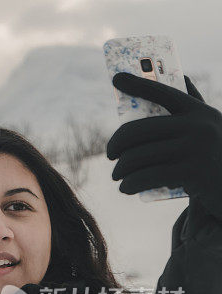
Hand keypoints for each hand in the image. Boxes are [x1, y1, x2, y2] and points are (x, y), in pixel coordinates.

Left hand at [107, 72, 221, 220]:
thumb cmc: (212, 157)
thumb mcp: (207, 128)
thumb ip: (193, 107)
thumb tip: (181, 76)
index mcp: (198, 111)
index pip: (163, 92)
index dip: (139, 84)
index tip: (116, 79)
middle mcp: (198, 125)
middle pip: (138, 130)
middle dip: (116, 145)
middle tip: (110, 156)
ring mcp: (197, 148)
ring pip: (138, 156)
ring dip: (120, 170)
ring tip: (117, 176)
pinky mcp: (193, 173)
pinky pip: (147, 176)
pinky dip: (130, 184)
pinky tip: (125, 188)